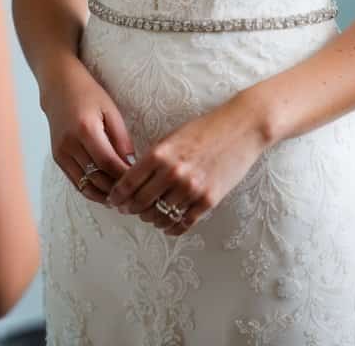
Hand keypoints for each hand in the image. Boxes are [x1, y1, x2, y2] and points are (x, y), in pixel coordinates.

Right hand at [42, 56, 135, 204]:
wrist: (59, 86)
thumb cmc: (88, 94)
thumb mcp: (111, 110)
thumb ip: (122, 139)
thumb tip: (132, 166)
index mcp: (86, 129)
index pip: (109, 163)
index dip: (125, 177)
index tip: (141, 183)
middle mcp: (70, 144)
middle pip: (97, 178)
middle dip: (117, 190)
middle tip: (135, 196)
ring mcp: (61, 152)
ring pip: (85, 185)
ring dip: (104, 196)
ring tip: (122, 199)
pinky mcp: (57, 157)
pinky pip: (76, 182)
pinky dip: (91, 190)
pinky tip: (106, 193)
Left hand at [107, 92, 266, 234]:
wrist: (241, 127)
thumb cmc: (204, 128)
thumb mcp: (173, 137)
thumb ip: (154, 158)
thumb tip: (135, 179)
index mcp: (160, 154)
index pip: (128, 183)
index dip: (117, 196)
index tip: (114, 201)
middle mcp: (173, 173)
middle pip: (141, 202)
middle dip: (131, 209)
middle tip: (127, 211)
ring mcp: (192, 188)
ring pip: (161, 215)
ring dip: (151, 219)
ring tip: (148, 217)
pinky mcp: (209, 200)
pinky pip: (183, 222)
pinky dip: (172, 227)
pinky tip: (167, 225)